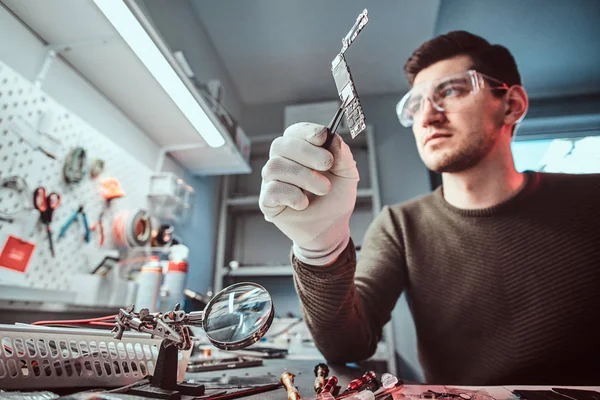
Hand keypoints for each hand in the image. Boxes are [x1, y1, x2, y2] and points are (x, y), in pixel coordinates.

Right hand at [259, 122, 358, 265]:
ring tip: (323, 189)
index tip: (322, 136)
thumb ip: (343, 155)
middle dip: (306, 152)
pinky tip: (304, 204)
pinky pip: (271, 190)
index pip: (294, 132)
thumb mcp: (347, 175)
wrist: (331, 229)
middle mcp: (282, 162)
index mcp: (299, 150)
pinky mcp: (267, 202)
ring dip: (303, 176)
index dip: (306, 131)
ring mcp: (272, 181)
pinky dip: (292, 195)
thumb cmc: (336, 199)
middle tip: (327, 164)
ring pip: (275, 166)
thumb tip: (333, 138)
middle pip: (280, 145)